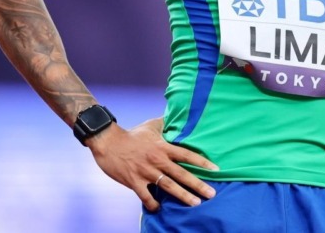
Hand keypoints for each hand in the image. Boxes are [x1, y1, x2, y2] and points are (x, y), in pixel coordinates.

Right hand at [86, 120, 218, 211]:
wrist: (108, 142)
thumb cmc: (131, 134)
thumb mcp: (151, 126)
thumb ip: (166, 123)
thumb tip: (179, 116)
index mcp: (163, 147)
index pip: (187, 155)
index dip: (202, 162)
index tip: (215, 169)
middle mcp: (157, 160)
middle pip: (181, 174)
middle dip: (197, 185)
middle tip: (211, 194)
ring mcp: (146, 172)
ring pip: (168, 186)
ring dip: (183, 196)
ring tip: (195, 203)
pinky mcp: (134, 181)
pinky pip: (146, 196)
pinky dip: (153, 204)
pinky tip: (160, 209)